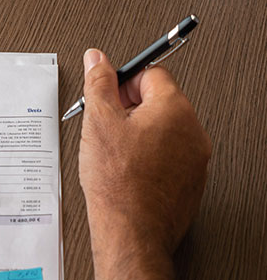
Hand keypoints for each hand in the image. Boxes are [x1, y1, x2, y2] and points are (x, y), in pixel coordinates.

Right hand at [78, 49, 210, 279]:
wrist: (131, 233)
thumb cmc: (118, 182)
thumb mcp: (98, 119)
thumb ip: (98, 82)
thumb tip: (97, 59)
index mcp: (175, 109)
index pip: (152, 72)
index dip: (125, 80)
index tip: (109, 92)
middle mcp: (192, 132)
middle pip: (160, 99)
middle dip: (130, 105)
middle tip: (107, 121)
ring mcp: (195, 159)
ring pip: (163, 127)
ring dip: (138, 129)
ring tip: (114, 147)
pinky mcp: (190, 181)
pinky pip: (169, 153)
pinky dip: (149, 153)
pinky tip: (127, 166)